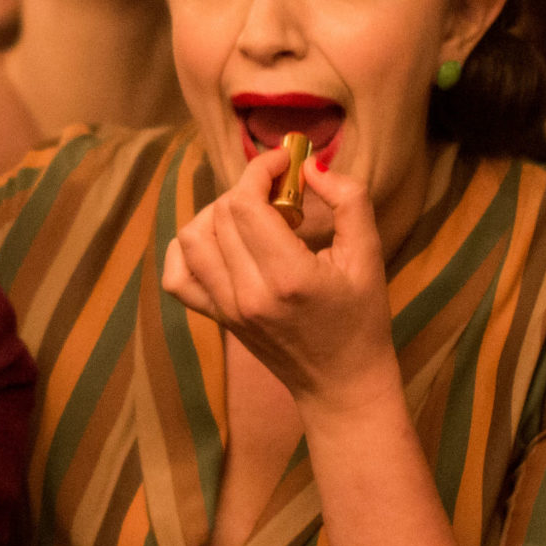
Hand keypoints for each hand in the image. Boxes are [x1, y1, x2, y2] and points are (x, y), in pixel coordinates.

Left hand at [160, 142, 394, 411]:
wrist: (341, 384)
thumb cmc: (361, 319)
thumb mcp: (368, 256)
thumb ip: (348, 201)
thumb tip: (310, 166)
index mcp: (288, 277)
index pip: (245, 203)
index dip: (259, 170)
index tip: (284, 162)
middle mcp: (248, 294)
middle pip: (220, 214)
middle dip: (248, 189)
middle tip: (282, 194)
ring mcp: (226, 309)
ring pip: (192, 237)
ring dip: (219, 214)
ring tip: (254, 218)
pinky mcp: (216, 318)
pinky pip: (178, 276)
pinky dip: (189, 249)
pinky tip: (220, 243)